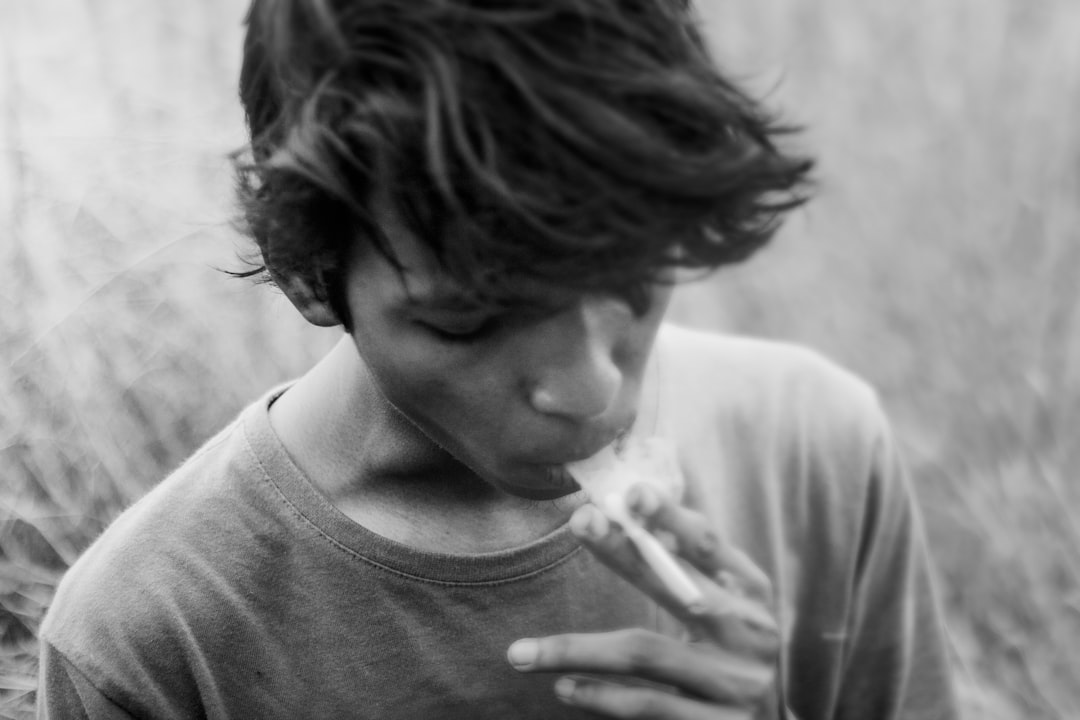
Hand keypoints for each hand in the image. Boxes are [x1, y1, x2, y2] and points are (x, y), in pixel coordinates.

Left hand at [507, 483, 779, 718]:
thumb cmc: (731, 654)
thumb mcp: (725, 606)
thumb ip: (684, 568)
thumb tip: (627, 512)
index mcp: (753, 593)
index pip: (708, 545)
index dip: (671, 516)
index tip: (630, 492)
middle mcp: (751, 635)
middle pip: (676, 587)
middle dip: (624, 551)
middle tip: (580, 522)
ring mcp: (737, 685)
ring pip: (646, 654)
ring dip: (576, 650)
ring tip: (520, 652)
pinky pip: (648, 706)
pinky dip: (600, 696)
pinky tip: (563, 687)